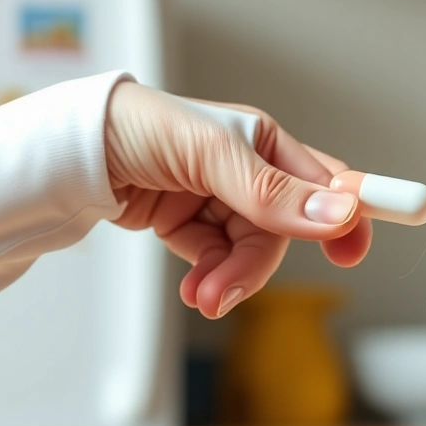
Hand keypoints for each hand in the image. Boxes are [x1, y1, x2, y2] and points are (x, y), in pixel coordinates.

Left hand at [104, 81, 372, 317]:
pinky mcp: (187, 224)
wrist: (71, 150)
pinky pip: (216, 260)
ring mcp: (216, 199)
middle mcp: (246, 170)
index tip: (353, 253)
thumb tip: (338, 214)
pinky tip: (192, 289)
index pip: (323, 182)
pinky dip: (208, 278)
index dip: (345, 216)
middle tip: (227, 292)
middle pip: (281, 231)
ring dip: (229, 279)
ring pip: (248, 252)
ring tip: (200, 298)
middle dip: (257, 266)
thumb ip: (272, 192)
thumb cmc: (138, 127)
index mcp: (262, 140)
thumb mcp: (211, 156)